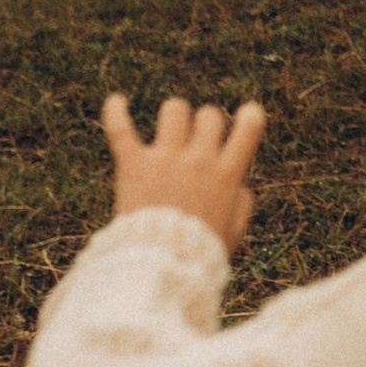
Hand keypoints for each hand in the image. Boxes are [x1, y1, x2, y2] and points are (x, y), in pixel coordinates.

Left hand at [100, 93, 265, 247]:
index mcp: (227, 174)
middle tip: (197, 140)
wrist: (161, 265)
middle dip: (205, 123)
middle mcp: (199, 159)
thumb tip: (239, 184)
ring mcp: (166, 158)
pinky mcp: (134, 164)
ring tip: (169, 130)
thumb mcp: (233, 231)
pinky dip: (116, 113)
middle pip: (209, 115)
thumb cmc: (199, 253)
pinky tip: (115, 101)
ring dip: (174, 116)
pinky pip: (122, 129)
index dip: (250, 116)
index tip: (247, 114)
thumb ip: (241, 203)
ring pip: (174, 111)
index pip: (248, 127)